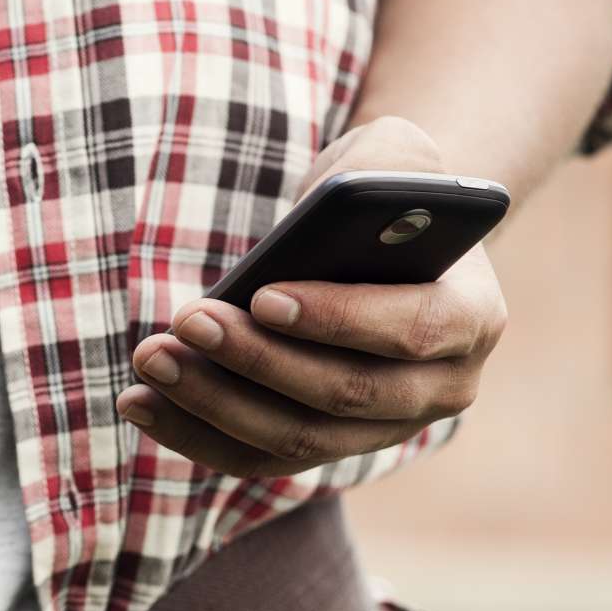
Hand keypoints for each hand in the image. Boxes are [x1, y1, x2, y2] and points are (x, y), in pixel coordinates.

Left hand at [116, 117, 507, 477]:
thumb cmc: (385, 190)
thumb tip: (330, 212)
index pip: (410, 330)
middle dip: (257, 361)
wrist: (382, 242)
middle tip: (185, 319)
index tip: (262, 295)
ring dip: (214, 403)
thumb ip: (386, 164)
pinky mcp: (328, 447)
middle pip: (345, 396)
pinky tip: (138, 401)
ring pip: (296, 440)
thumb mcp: (397, 153)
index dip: (338, 319)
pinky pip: (257, 458)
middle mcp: (441, 389)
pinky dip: (195, 435)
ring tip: (150, 359)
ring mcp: (385, 430)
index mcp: (473, 316)